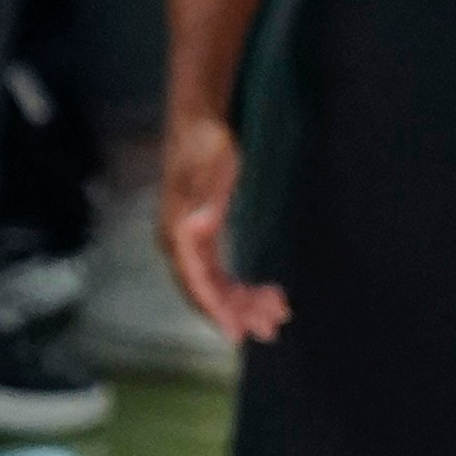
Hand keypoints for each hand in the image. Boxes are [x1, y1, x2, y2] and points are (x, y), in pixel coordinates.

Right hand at [160, 113, 289, 345]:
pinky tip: (262, 291)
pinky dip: (239, 286)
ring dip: (243, 301)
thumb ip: (206, 199)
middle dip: (238, 312)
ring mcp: (189, 242)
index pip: (198, 284)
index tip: (239, 333)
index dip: (219, 311)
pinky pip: (218, 272)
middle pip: (208, 291)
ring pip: (215, 284)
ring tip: (276, 311)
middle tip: (273, 326)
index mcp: (178, 234)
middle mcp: (179, 244)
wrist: (198, 122)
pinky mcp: (201, 236)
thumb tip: (198, 229)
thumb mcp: (212, 166)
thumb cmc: (206, 142)